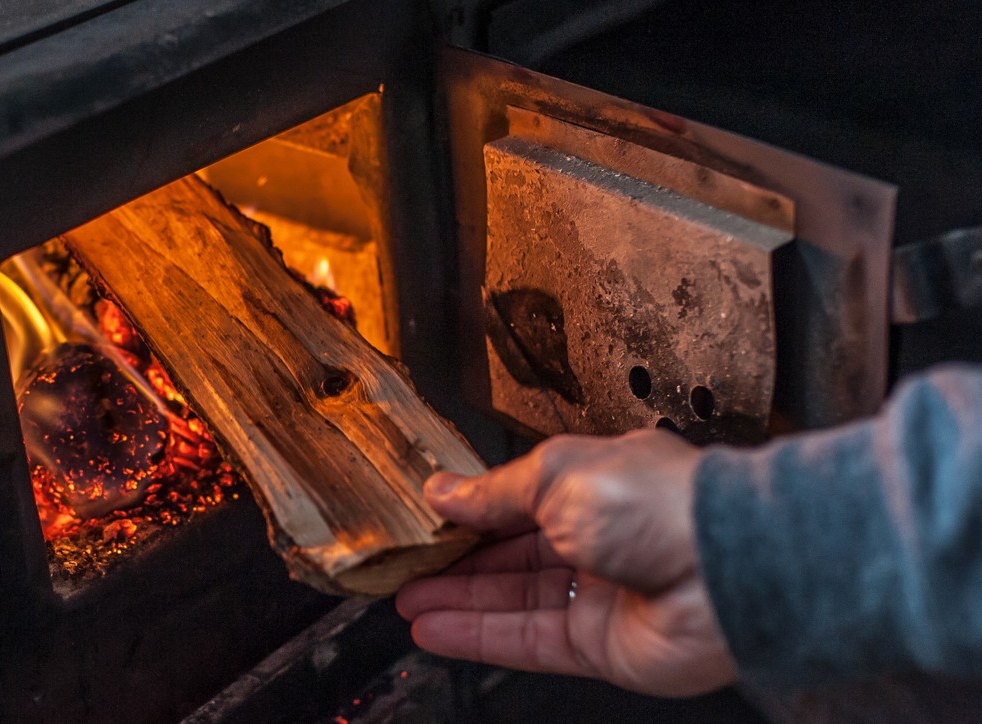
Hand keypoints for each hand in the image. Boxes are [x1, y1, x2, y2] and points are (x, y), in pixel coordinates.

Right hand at [395, 429, 736, 696]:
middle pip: (510, 554)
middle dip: (455, 561)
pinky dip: (478, 636)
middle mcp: (599, 537)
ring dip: (457, 601)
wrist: (728, 569)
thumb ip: (495, 491)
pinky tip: (438, 628)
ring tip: (408, 599)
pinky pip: (527, 640)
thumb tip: (447, 491)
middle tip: (407, 564)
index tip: (426, 519)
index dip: (469, 512)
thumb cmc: (663, 504)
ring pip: (512, 600)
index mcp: (595, 482)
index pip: (516, 500)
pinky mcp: (600, 646)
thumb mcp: (558, 473)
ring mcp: (599, 595)